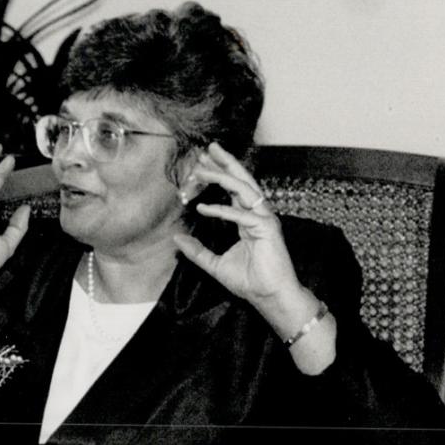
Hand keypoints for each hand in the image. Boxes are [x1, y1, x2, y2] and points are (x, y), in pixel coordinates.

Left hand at [172, 143, 307, 314]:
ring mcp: (265, 220)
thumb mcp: (214, 264)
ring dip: (222, 177)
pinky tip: (204, 208)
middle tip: (207, 148)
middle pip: (242, 180)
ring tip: (201, 169)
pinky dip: (223, 210)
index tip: (201, 163)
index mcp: (247, 218)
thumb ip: (197, 251)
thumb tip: (176, 239)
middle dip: (225, 162)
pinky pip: (243, 215)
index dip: (220, 173)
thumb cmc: (249, 281)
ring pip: (244, 190)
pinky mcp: (268, 230)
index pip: (234, 189)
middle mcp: (257, 214)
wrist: (268, 296)